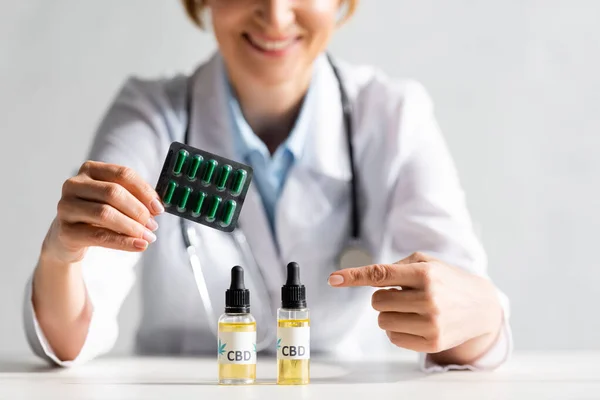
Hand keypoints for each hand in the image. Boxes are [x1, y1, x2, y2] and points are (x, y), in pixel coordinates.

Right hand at [44, 161, 164, 263]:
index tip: (159, 207)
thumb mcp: (115, 202)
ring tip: (148, 237)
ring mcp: (66, 206)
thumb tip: (157, 207)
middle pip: (114, 193)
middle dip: (138, 210)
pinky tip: (139, 245)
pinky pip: (99, 236)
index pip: (123, 174)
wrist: (68, 238)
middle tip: (153, 225)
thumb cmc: (97, 215)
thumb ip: (134, 199)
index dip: (144, 191)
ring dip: (132, 227)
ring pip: (105, 213)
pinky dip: (123, 242)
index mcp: (90, 170)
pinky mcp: (65, 231)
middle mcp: (74, 184)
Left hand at [328, 252, 502, 364]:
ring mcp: (431, 323)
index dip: (354, 276)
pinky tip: (416, 322)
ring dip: (390, 314)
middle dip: (385, 297)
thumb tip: (364, 277)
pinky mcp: (432, 342)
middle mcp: (429, 298)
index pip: (381, 274)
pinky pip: (393, 338)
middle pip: (377, 301)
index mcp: (425, 274)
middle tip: (404, 295)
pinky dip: (398, 329)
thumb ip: (395, 267)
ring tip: (412, 308)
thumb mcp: (426, 263)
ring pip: (383, 321)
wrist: (480, 306)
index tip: (333, 279)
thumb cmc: (446, 280)